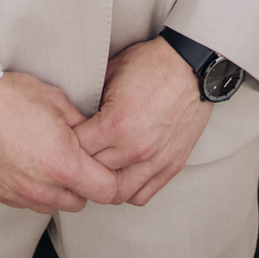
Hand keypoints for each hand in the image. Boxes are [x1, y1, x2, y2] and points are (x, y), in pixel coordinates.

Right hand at [0, 71, 120, 212]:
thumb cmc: (9, 96)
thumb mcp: (57, 100)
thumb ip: (82, 125)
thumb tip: (95, 135)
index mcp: (64, 164)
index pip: (107, 190)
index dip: (111, 175)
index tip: (104, 162)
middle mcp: (42, 188)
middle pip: (81, 202)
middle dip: (84, 182)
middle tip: (75, 154)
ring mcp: (19, 194)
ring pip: (54, 204)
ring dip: (58, 187)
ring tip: (47, 155)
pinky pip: (27, 200)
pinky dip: (32, 187)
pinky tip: (25, 160)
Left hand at [75, 37, 212, 207]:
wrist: (191, 67)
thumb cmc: (154, 65)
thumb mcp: (111, 72)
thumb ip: (91, 98)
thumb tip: (74, 113)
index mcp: (116, 124)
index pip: (78, 151)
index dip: (68, 143)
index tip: (67, 138)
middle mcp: (135, 148)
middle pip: (94, 174)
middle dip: (83, 164)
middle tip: (80, 153)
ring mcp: (155, 160)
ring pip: (117, 193)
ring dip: (105, 183)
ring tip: (101, 167)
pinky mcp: (171, 165)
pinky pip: (143, 194)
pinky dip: (130, 189)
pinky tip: (123, 174)